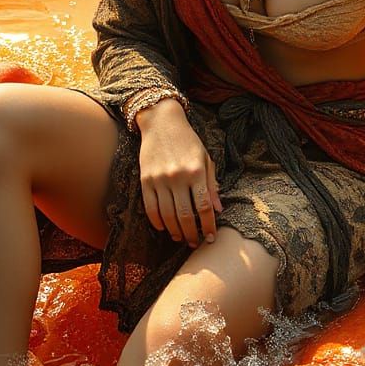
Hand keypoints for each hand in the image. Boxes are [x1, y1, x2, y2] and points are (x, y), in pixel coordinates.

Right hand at [136, 98, 223, 247]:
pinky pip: (150, 207)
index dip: (208, 225)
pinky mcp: (145, 180)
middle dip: (192, 233)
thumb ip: (212, 184)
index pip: (204, 206)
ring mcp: (159, 179)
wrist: (161, 122)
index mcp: (196, 171)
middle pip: (185, 215)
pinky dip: (157, 221)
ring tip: (181, 238)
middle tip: (195, 243)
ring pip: (167, 215)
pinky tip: (164, 228)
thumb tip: (219, 209)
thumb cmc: (188, 141)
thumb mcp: (205, 158)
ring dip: (175, 231)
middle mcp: (178, 176)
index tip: (211, 237)